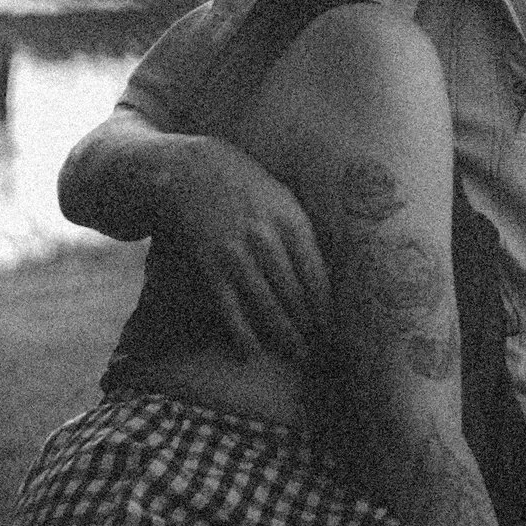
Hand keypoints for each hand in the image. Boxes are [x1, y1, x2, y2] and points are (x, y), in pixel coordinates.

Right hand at [167, 139, 332, 362]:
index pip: (317, 277)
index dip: (328, 309)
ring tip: (298, 356)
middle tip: (324, 351)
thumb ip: (303, 231)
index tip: (336, 329)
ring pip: (267, 306)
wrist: (189, 170)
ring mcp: (236, 254)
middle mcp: (267, 239)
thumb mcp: (282, 197)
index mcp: (291, 222)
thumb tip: (329, 270)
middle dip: (311, 328)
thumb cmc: (244, 185)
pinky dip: (242, 334)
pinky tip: (252, 354)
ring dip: (284, 335)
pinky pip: (230, 307)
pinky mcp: (210, 265)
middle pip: (296, 296)